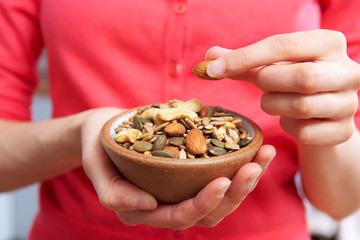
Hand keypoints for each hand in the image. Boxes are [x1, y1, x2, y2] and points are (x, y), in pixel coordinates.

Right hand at [81, 108, 274, 228]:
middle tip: (253, 167)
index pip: (180, 217)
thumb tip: (147, 205)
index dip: (203, 204)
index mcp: (145, 210)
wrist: (104, 129)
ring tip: (264, 154)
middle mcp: (168, 203)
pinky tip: (257, 146)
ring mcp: (182, 187)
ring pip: (222, 195)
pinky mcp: (191, 170)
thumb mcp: (95, 165)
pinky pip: (220, 172)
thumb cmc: (98, 146)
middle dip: (236, 193)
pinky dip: (241, 162)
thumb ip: (112, 192)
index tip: (222, 181)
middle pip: (210, 212)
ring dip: (246, 179)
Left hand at [205, 29, 359, 144]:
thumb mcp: (271, 66)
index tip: (212, 69)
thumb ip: (243, 61)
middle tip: (260, 85)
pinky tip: (288, 119)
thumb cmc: (292, 81)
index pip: (282, 45)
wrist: (323, 110)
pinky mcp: (344, 131)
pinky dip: (287, 127)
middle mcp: (349, 71)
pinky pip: (305, 132)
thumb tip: (208, 56)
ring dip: (274, 105)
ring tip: (274, 101)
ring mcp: (350, 103)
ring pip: (301, 107)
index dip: (243, 58)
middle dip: (268, 83)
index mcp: (329, 43)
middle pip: (300, 77)